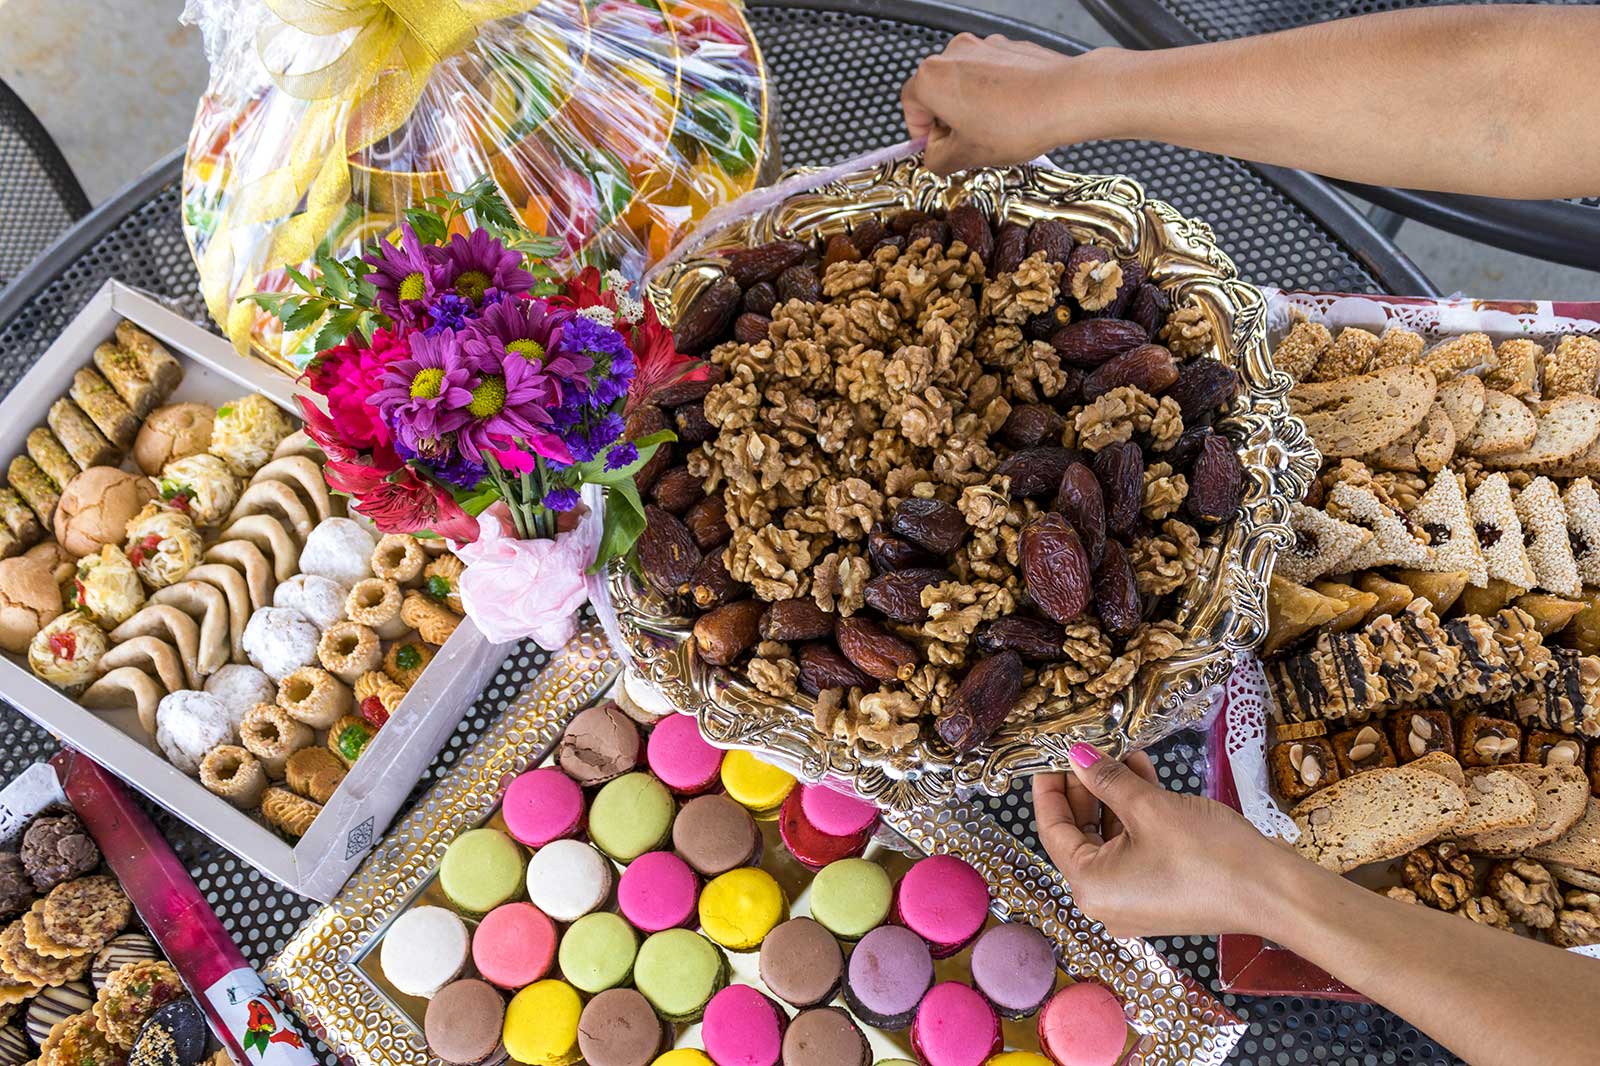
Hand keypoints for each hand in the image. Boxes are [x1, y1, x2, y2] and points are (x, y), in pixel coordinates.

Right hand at [901, 34, 1111, 173]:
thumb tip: (934, 158)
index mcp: (932, 78)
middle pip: (936, 92)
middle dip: (948, 121)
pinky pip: (991, 74)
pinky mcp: (1008, 48)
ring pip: (965, 83)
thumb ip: (937, 160)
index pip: (910, 107)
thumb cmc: (1018, 122)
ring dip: (971, 108)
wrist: (1067, 98)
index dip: (921, 134)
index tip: (936, 149)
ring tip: (994, 132)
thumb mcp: (966, 156)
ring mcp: (983, 46)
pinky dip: (994, 94)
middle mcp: (954, 54)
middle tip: (966, 146)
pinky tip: (1012, 115)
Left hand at [1033, 743, 1306, 938]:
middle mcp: (1104, 902)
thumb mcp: (1148, 807)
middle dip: (1085, 788)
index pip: (1052, 830)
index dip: (1049, 789)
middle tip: (1088, 748)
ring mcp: (1133, 902)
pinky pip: (1134, 849)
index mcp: (1089, 886)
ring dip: (1114, 795)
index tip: (1047, 756)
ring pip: (1109, 838)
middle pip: (1080, 834)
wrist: (1273, 892)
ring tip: (1121, 752)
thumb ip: (1106, 779)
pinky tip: (1144, 774)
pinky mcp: (1159, 895)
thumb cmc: (1206, 854)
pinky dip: (1136, 816)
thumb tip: (1076, 757)